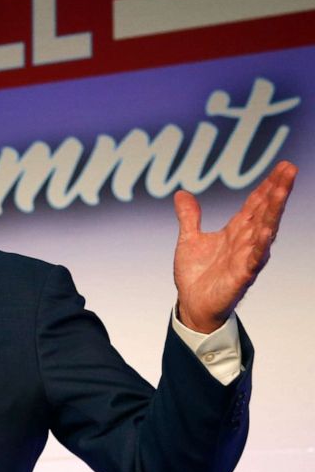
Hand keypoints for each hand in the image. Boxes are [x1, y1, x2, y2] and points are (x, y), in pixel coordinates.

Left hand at [173, 160, 296, 332]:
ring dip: (274, 210)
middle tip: (290, 168)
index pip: (256, 204)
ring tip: (283, 190)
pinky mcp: (241, 275)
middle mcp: (246, 241)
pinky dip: (260, 244)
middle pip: (265, 211)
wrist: (192, 305)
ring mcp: (246, 257)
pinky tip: (267, 231)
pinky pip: (254, 258)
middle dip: (277, 190)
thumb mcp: (189, 239)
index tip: (282, 166)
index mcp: (236, 232)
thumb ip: (189, 217)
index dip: (268, 185)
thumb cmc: (196, 275)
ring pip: (264, 230)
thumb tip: (182, 194)